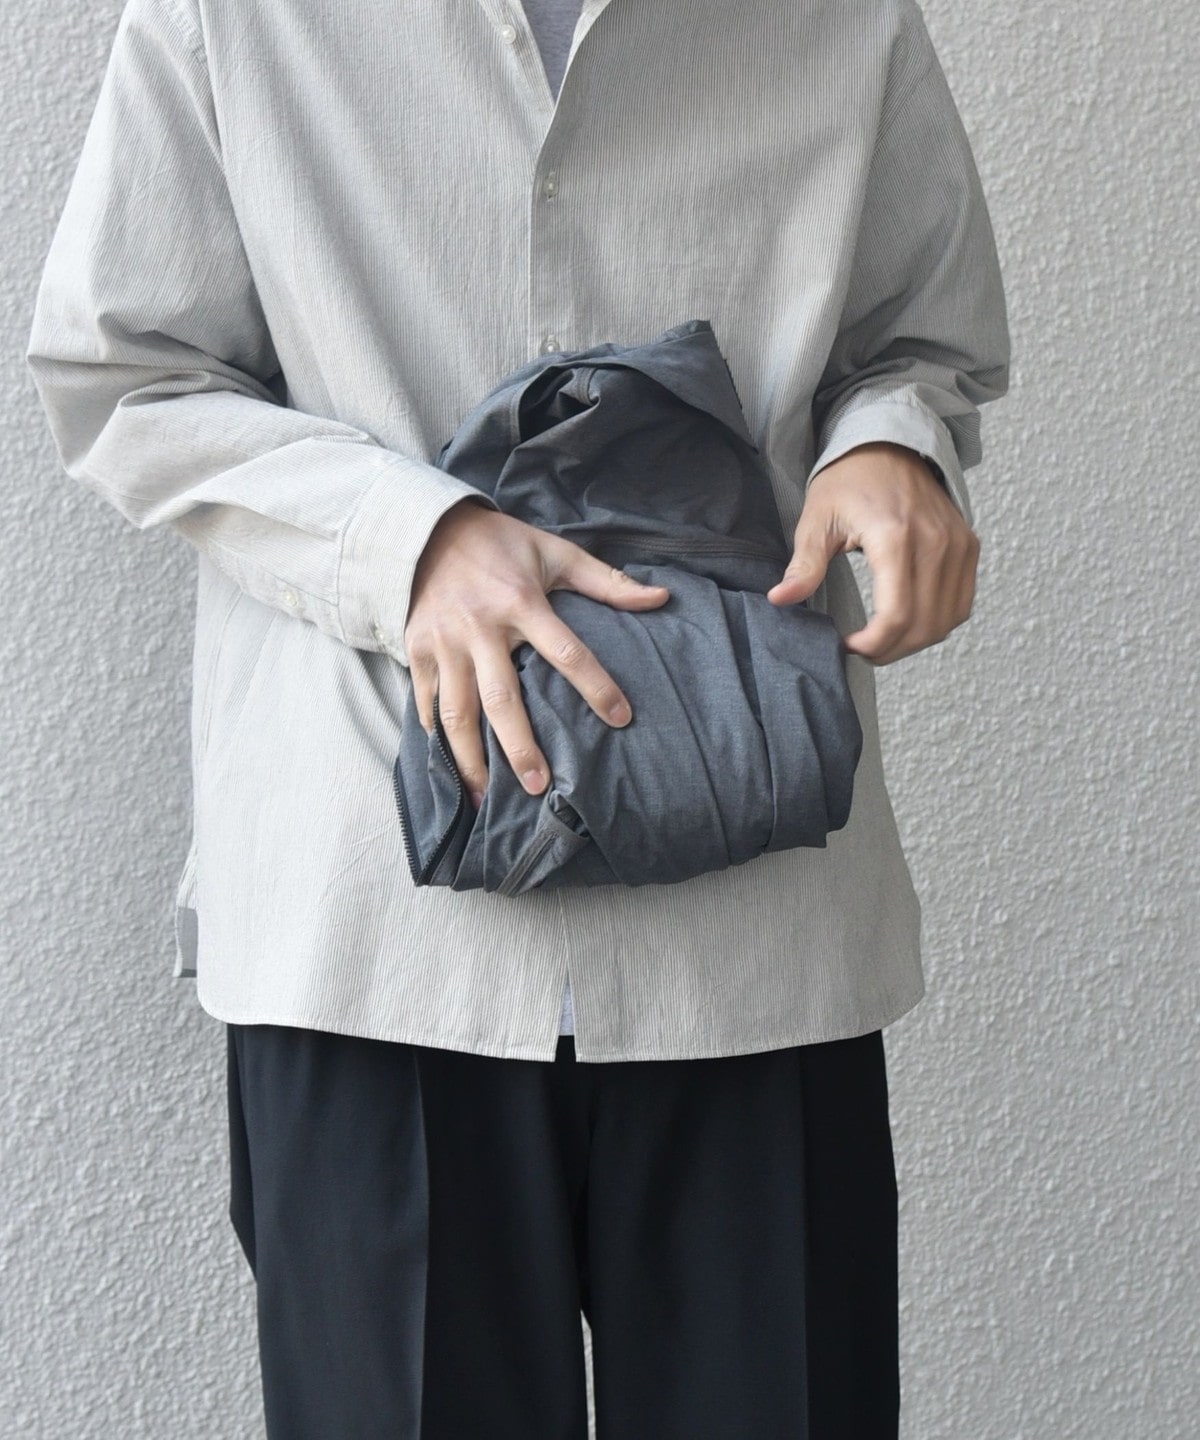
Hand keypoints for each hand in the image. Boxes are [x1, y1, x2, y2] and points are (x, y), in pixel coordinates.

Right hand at [404, 499, 669, 806]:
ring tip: (487, 797)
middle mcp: (480, 627)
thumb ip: (608, 582)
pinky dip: (437, 738)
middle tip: (538, 787)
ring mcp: (444, 642)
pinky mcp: (417, 650)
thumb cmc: (502, 545)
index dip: (596, 686)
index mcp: (521, 601)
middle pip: (501, 698)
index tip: (621, 719)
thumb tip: (663, 598)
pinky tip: (452, 769)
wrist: (428, 530)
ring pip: (456, 711)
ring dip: (471, 758)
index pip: (566, 652)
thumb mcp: (556, 552)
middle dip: (519, 747)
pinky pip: (427, 702)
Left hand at [766, 442, 979, 663]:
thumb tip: (780, 599)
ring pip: (946, 621)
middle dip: (890, 650)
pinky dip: (937, 622)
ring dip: (914, 642)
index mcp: (895, 537)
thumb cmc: (848, 480)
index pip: (896, 617)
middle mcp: (935, 542)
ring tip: (883, 638)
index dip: (872, 644)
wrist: (887, 445)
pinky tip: (908, 621)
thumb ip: (803, 565)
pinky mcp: (968, 547)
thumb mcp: (816, 520)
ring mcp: (958, 545)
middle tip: (862, 648)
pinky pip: (962, 604)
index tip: (848, 645)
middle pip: (923, 627)